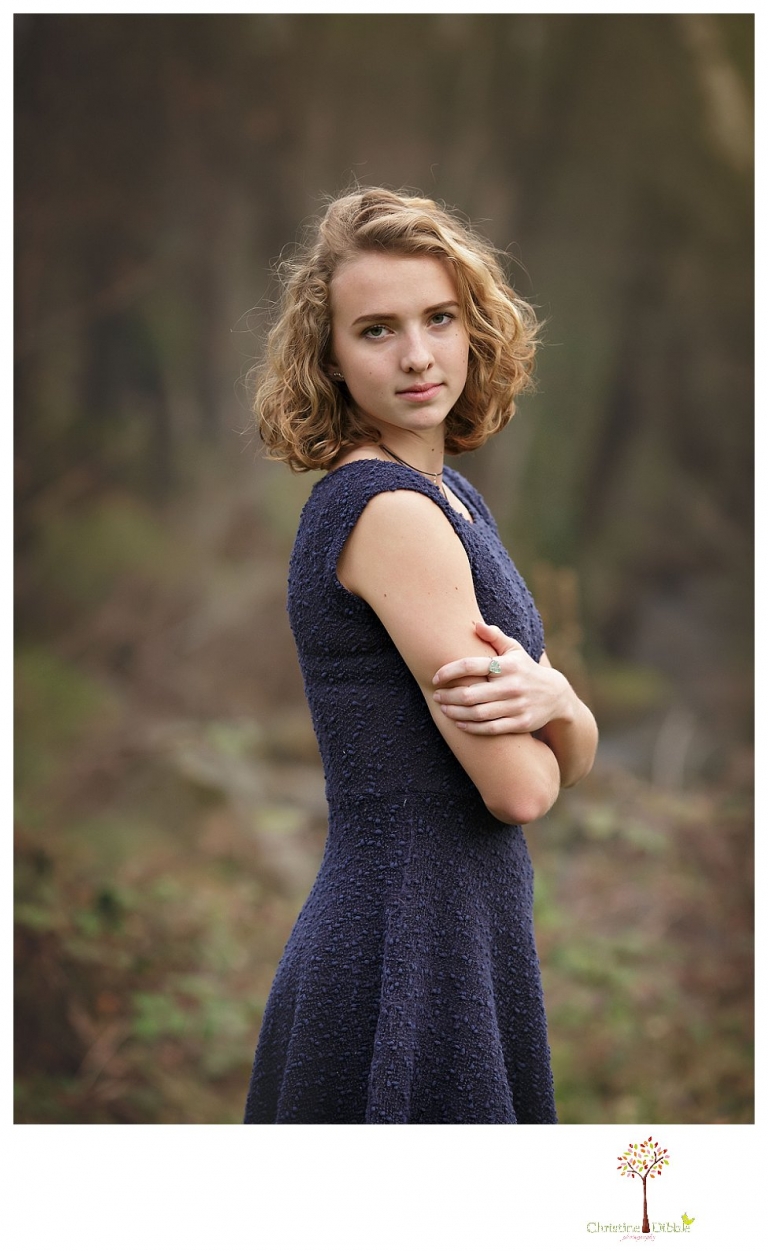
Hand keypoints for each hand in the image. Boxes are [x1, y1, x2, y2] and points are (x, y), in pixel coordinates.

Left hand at [431, 621, 573, 734]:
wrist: (556, 695)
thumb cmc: (526, 669)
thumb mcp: (514, 650)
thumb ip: (494, 637)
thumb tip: (474, 624)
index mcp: (507, 665)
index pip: (470, 666)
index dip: (448, 672)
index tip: (436, 678)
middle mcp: (512, 685)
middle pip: (470, 694)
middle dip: (448, 696)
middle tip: (436, 696)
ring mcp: (517, 706)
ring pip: (477, 713)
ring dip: (455, 712)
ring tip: (443, 709)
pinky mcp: (520, 723)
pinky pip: (490, 728)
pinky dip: (471, 727)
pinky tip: (459, 722)